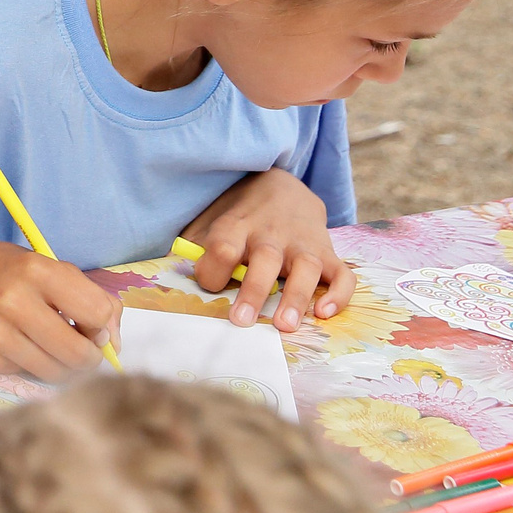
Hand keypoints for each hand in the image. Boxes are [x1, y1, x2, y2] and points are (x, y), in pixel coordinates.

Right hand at [0, 240, 123, 380]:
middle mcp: (14, 301)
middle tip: (83, 348)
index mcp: (36, 270)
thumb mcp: (44, 266)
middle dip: (90, 357)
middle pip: (79, 353)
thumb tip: (116, 346)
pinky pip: (30, 374)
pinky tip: (21, 346)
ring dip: (65, 367)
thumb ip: (88, 296)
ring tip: (55, 349)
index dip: (102, 325)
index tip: (92, 325)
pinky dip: (34, 365)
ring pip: (58, 372)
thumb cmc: (2, 271)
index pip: (97, 313)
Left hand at [183, 170, 353, 331]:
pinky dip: (339, 294)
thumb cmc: (239, 217)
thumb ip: (196, 247)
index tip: (210, 286)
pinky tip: (325, 312)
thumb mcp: (210, 221)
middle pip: (264, 259)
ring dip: (296, 297)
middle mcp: (271, 234)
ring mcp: (303, 242)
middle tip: (242, 321)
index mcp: (236, 226)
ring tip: (285, 325)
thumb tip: (169, 273)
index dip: (213, 268)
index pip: (222, 246)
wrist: (283, 187)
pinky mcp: (328, 251)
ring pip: (305, 267)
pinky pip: (342, 273)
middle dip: (253, 290)